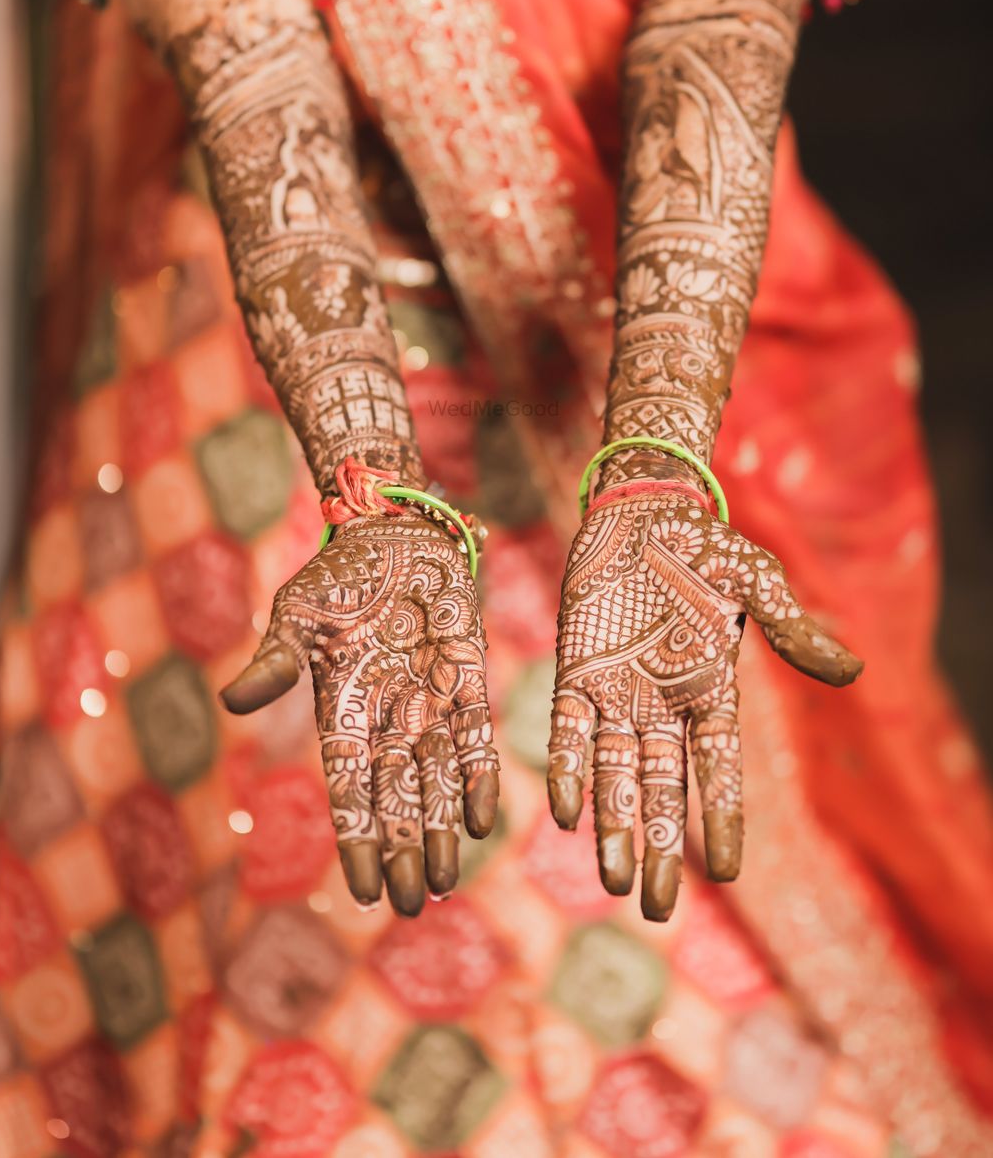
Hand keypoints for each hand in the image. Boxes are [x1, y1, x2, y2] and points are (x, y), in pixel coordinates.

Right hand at [220, 511, 498, 916]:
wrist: (395, 531)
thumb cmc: (338, 574)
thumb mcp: (297, 616)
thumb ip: (273, 663)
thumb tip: (231, 701)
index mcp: (342, 710)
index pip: (349, 788)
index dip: (357, 838)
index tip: (364, 889)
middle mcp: (388, 717)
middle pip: (397, 798)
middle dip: (405, 850)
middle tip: (413, 905)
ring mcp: (430, 701)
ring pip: (437, 781)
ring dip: (442, 831)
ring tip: (447, 883)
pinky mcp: (468, 678)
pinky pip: (476, 738)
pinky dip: (478, 778)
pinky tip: (483, 821)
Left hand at [549, 489, 861, 919]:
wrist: (639, 508)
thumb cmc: (703, 544)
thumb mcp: (755, 580)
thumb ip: (790, 626)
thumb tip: (851, 670)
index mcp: (709, 691)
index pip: (718, 770)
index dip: (722, 818)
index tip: (728, 872)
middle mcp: (662, 705)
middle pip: (662, 790)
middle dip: (659, 847)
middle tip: (656, 909)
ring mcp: (617, 692)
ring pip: (615, 773)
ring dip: (613, 825)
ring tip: (612, 881)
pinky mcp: (576, 671)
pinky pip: (570, 731)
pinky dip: (570, 768)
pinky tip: (567, 812)